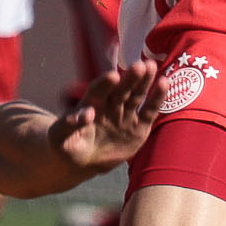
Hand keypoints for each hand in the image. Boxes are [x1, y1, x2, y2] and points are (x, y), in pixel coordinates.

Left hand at [55, 57, 161, 171]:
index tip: (113, 76)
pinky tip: (164, 83)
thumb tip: (86, 115)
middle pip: (121, 89)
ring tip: (151, 67)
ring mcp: (125, 114)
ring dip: (144, 82)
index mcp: (90, 104)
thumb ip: (70, 125)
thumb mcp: (61, 138)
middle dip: (130, 78)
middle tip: (139, 65)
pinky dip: (156, 98)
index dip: (105, 84)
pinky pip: (149, 111)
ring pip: (136, 95)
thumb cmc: (68, 145)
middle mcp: (110, 105)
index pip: (98, 91)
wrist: (86, 160)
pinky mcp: (139, 126)